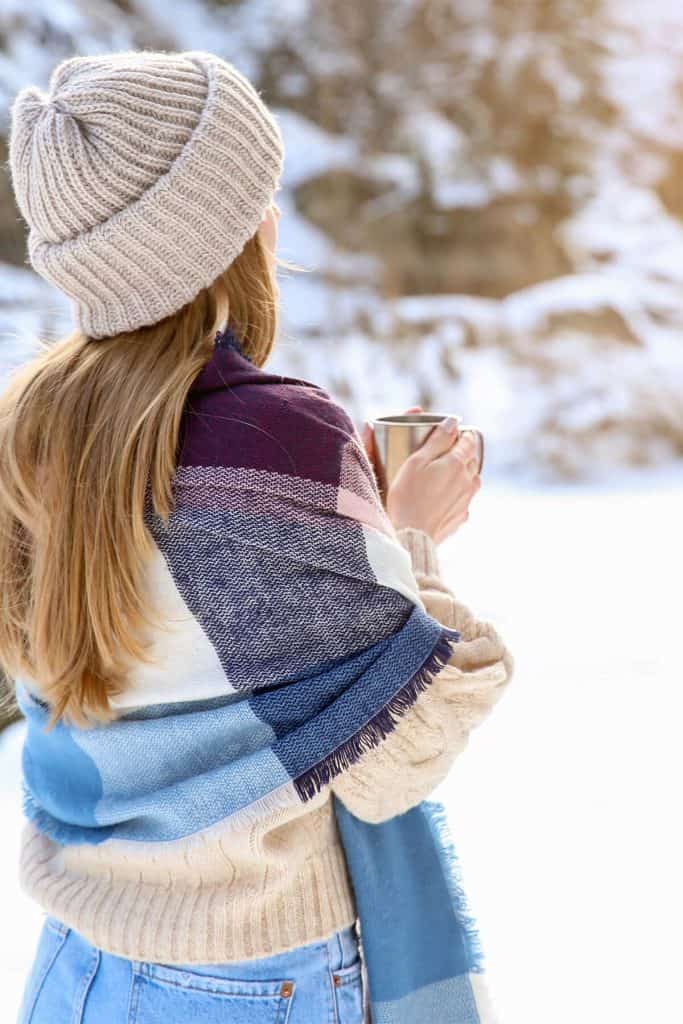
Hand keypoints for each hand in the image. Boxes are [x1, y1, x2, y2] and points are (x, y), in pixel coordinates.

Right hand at [362, 407, 480, 544]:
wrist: (411, 535)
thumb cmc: (408, 496)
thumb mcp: (417, 461)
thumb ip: (437, 439)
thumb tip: (453, 422)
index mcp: (458, 463)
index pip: (469, 441)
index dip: (463, 434)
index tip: (454, 434)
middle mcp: (468, 481)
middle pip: (472, 460)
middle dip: (462, 453)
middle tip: (445, 453)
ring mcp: (467, 501)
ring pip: (471, 480)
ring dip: (463, 474)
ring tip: (445, 475)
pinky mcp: (461, 517)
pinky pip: (464, 500)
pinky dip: (457, 495)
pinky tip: (442, 498)